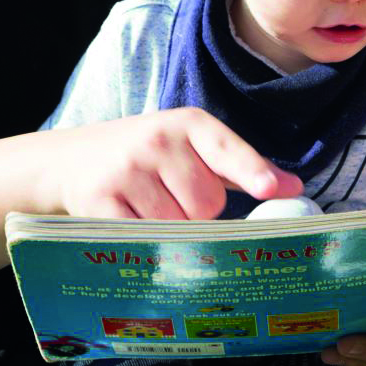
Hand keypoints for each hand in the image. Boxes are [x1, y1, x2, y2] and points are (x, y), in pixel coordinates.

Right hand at [40, 108, 300, 219]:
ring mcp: (126, 170)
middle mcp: (157, 140)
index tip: (269, 188)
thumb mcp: (192, 148)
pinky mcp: (100, 200)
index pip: (225, 149)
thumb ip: (240, 168)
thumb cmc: (148, 157)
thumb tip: (294, 188)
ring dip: (171, 228)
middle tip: (173, 196)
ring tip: (149, 206)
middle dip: (199, 212)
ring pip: (177, 225)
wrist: (71, 160)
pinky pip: (143, 237)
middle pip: (207, 203)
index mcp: (189, 124)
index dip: (250, 171)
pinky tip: (132, 220)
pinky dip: (146, 241)